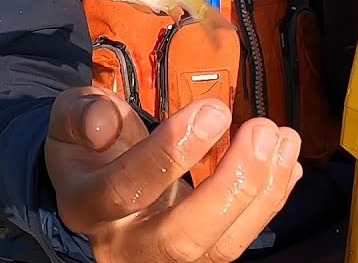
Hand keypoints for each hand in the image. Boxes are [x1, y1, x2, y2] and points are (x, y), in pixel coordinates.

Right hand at [45, 86, 303, 262]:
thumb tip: (104, 121)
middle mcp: (125, 246)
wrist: (93, 179)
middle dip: (231, 185)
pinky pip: (239, 240)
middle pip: (182, 239)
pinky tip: (288, 162)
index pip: (126, 190)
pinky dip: (270, 202)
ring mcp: (166, 259)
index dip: (171, 152)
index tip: (214, 109)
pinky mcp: (201, 255)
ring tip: (283, 139)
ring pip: (221, 248)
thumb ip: (80, 114)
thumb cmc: (88, 143)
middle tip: (262, 130)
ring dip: (261, 194)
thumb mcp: (69, 117)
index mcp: (86, 206)